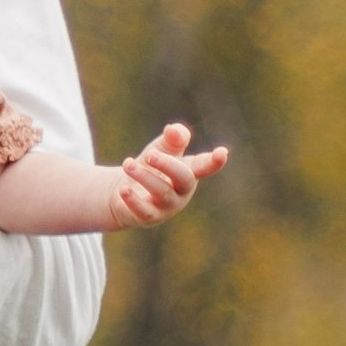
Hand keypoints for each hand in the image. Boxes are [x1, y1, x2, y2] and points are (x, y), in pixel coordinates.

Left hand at [110, 121, 227, 224]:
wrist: (122, 191)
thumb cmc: (150, 168)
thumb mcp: (160, 149)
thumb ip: (171, 139)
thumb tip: (173, 129)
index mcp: (188, 171)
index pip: (203, 165)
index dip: (213, 161)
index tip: (223, 153)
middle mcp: (182, 190)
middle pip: (184, 178)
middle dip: (168, 164)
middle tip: (149, 154)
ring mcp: (168, 206)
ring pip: (162, 192)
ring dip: (144, 176)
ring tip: (127, 164)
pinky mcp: (149, 217)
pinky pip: (144, 210)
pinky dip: (133, 200)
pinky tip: (123, 189)